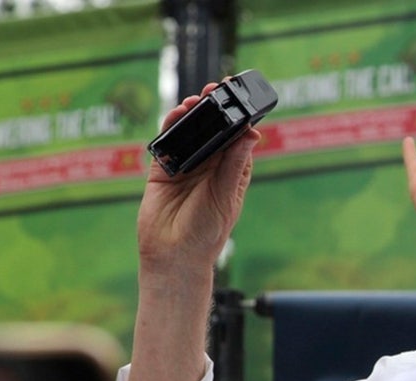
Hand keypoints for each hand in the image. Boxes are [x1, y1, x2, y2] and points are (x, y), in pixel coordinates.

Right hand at [137, 81, 260, 279]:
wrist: (174, 255)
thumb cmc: (207, 232)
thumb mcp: (225, 195)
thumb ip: (234, 164)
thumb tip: (252, 134)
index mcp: (232, 171)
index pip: (238, 137)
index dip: (239, 115)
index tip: (240, 95)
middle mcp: (210, 166)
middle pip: (213, 128)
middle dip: (214, 108)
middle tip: (215, 89)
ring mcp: (186, 165)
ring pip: (190, 131)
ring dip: (192, 114)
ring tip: (195, 101)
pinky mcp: (163, 169)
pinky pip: (167, 142)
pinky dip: (170, 126)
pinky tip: (176, 115)